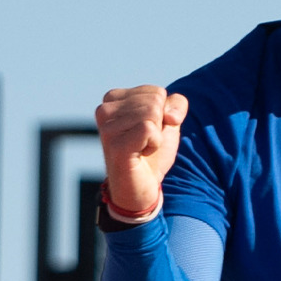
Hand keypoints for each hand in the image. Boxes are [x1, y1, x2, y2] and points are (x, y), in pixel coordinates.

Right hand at [95, 85, 187, 212]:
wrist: (140, 189)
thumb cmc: (151, 154)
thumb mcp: (168, 122)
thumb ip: (176, 104)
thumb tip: (170, 115)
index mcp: (113, 99)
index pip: (157, 92)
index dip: (163, 115)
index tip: (147, 132)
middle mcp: (105, 109)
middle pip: (155, 101)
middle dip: (160, 124)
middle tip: (144, 143)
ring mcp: (107, 127)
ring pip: (152, 112)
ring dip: (156, 135)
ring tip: (141, 148)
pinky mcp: (115, 143)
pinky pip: (149, 128)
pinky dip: (154, 143)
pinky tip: (141, 154)